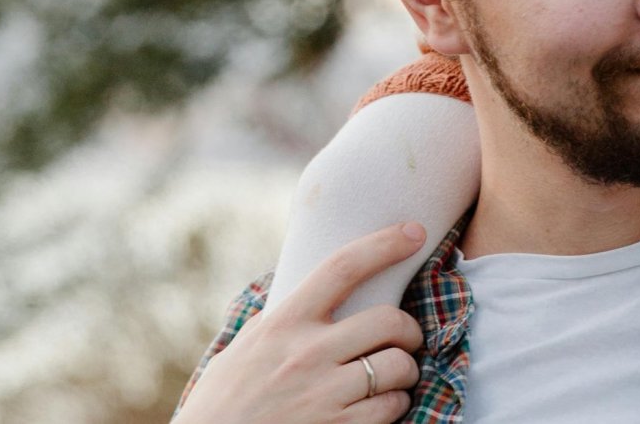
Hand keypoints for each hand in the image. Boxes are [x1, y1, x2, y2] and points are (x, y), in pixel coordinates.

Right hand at [175, 223, 427, 423]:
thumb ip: (281, 321)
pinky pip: (392, 407)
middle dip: (408, 330)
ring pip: (399, 367)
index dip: (384, 245)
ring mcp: (324, 394)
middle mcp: (306, 354)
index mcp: (283, 325)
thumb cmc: (225, 402)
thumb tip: (311, 290)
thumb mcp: (244, 349)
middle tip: (404, 338)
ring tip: (392, 377)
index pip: (342, 268)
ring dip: (405, 372)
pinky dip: (396, 405)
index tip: (414, 232)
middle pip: (389, 320)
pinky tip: (381, 406)